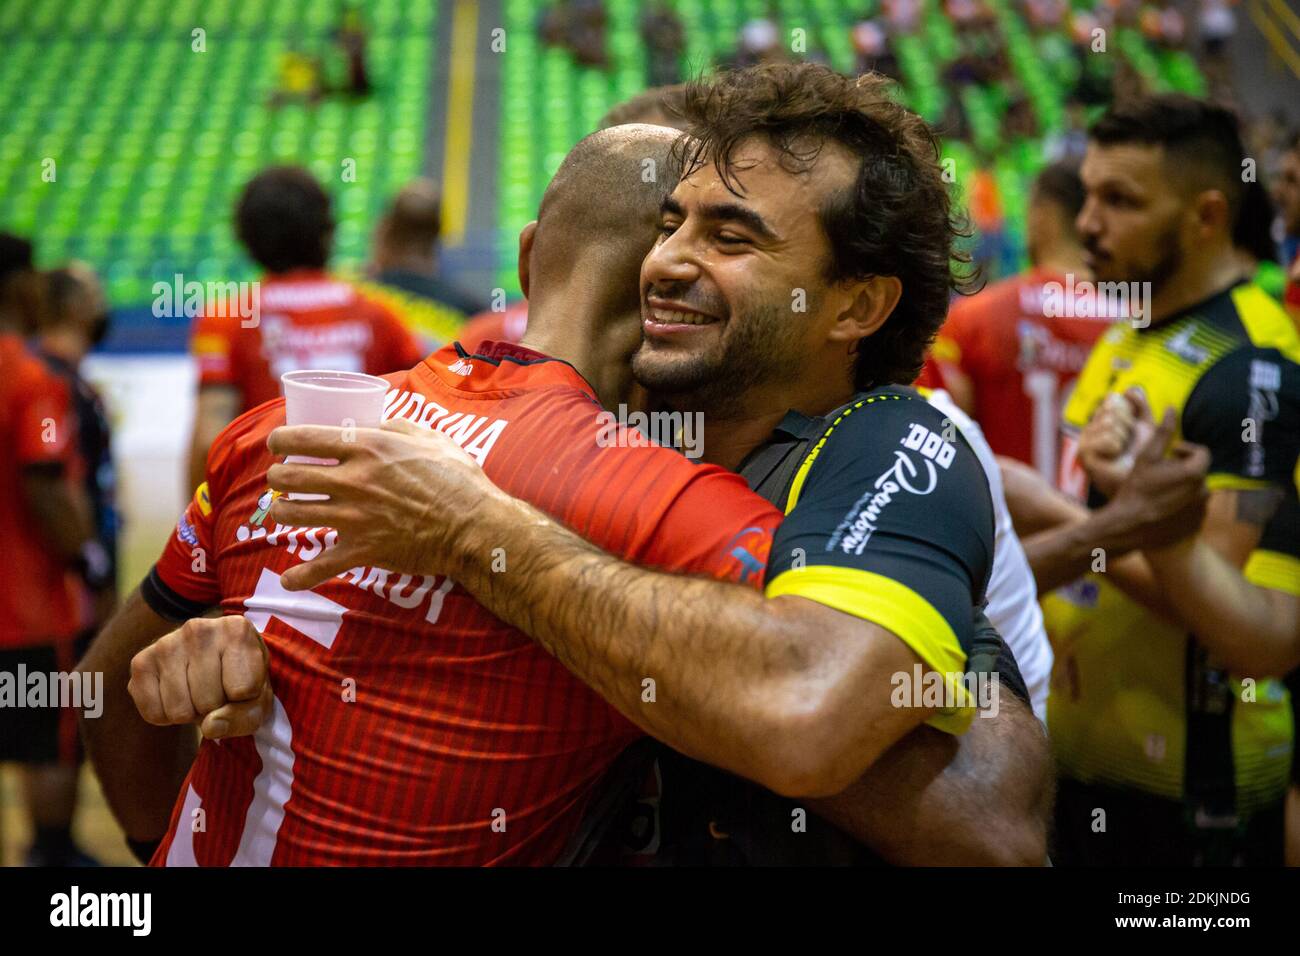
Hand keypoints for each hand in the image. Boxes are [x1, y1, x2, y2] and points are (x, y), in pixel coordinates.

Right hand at [129, 616, 270, 739]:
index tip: (243, 684)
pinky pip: (153, 713)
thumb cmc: (242, 680)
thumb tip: (209, 726)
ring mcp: (166, 644)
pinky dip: (166, 716)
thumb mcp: (258, 699)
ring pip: (179, 711)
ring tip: (198, 691)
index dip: (245, 700)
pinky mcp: (141, 662)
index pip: (243, 690)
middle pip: (208, 702)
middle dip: (215, 708)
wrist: (212, 661)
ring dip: (191, 713)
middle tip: (217, 690)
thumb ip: (244, 717)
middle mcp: (198, 629)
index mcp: (237, 630)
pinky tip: (178, 693)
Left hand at [265, 418, 501, 591]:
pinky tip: (290, 580)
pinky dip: (301, 576)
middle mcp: (353, 480)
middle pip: (288, 477)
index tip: (277, 445)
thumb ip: (398, 426)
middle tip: (283, 480)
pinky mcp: (363, 549)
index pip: (304, 438)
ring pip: (293, 515)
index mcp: (367, 447)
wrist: (475, 526)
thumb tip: (377, 422)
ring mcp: (354, 516)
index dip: (279, 440)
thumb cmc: (459, 479)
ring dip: (283, 513)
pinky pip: (320, 566)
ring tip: (288, 512)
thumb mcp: (431, 438)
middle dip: (277, 477)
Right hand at [1080, 389, 1152, 497]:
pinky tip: (1115, 456)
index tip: (1130, 428)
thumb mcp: (1145, 429)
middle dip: (1126, 426)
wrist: (1139, 485)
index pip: (1111, 402)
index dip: (1126, 413)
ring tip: (1121, 452)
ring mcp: (1084, 443)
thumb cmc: (1142, 460)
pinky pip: (1107, 439)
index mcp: (1099, 423)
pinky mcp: (1084, 457)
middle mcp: (1088, 431)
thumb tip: (1130, 389)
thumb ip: (1140, 408)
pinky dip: (1115, 447)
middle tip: (1126, 443)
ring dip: (1122, 438)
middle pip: (1110, 411)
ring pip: (1109, 423)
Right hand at [1101, 409, 1209, 552]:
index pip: (1202, 452)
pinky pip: (1194, 507)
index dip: (1185, 449)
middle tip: (1159, 473)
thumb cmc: (1136, 488)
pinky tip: (1163, 506)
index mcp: (1195, 472)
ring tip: (1160, 490)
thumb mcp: (1147, 457)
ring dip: (1183, 485)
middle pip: (1198, 471)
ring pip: (1196, 489)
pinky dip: (1183, 504)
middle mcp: (1204, 490)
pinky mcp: (1196, 523)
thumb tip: (1172, 408)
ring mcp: (1201, 509)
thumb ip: (1163, 432)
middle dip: (1182, 468)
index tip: (1169, 453)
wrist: (1129, 525)